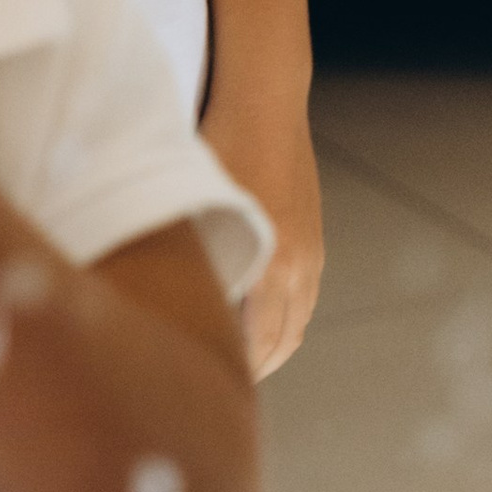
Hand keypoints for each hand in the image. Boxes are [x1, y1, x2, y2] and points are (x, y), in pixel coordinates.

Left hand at [201, 87, 323, 378]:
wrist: (267, 102)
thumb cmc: (220, 148)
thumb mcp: (198, 209)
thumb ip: (196, 265)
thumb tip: (177, 312)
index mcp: (272, 265)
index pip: (257, 346)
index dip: (234, 374)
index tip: (204, 389)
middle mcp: (299, 265)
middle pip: (283, 343)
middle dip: (253, 370)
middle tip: (215, 387)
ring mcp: (312, 252)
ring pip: (297, 324)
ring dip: (271, 348)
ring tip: (235, 363)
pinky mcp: (314, 238)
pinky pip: (303, 299)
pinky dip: (282, 320)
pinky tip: (253, 320)